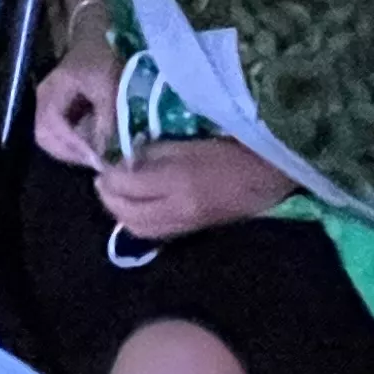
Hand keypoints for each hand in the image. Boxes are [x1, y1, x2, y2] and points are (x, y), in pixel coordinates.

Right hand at [29, 45, 116, 169]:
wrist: (97, 39)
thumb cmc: (102, 59)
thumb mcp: (108, 86)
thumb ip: (106, 118)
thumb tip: (105, 151)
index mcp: (52, 91)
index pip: (52, 125)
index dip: (73, 145)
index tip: (95, 158)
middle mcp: (43, 100)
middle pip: (44, 137)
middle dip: (69, 153)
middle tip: (95, 162)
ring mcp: (46, 105)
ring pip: (49, 138)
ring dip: (70, 152)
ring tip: (93, 157)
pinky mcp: (55, 110)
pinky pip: (57, 134)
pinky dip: (72, 145)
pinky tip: (90, 147)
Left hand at [90, 134, 292, 239]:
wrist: (271, 173)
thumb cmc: (234, 146)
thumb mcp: (190, 140)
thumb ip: (155, 152)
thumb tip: (128, 160)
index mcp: (178, 181)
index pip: (128, 185)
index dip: (109, 176)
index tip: (101, 163)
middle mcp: (178, 209)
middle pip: (129, 214)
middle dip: (108, 199)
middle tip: (101, 180)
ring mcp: (187, 223)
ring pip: (140, 229)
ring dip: (120, 214)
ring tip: (113, 195)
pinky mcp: (195, 230)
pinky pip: (157, 233)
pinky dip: (138, 222)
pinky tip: (136, 207)